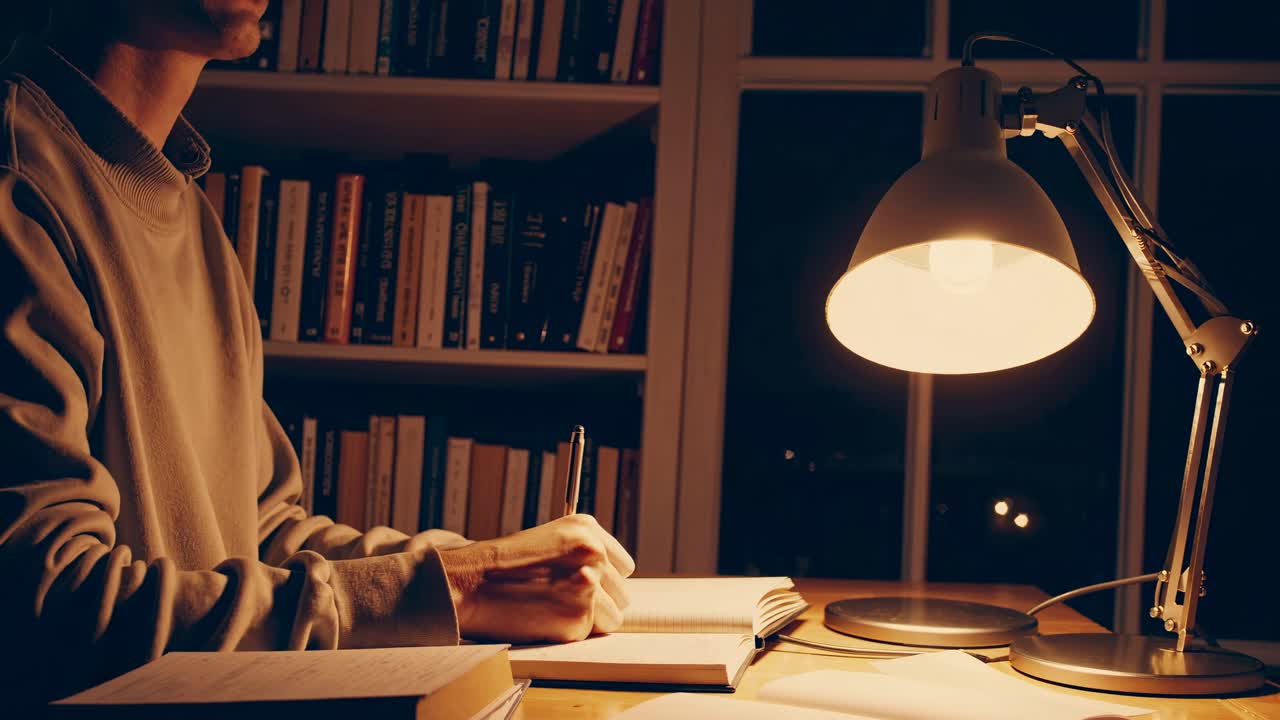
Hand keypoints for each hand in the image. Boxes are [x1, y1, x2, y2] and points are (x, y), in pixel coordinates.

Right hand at [438, 515, 635, 642]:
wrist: (469, 583)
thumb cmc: (503, 566)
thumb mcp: (550, 540)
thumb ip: (584, 554)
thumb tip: (612, 581)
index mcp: (587, 529)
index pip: (623, 567)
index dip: (604, 580)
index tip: (581, 585)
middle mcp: (593, 553)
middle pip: (621, 593)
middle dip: (598, 602)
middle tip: (560, 598)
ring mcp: (588, 585)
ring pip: (613, 618)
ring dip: (588, 621)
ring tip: (552, 607)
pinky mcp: (578, 618)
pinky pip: (588, 635)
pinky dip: (567, 633)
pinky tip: (542, 617)